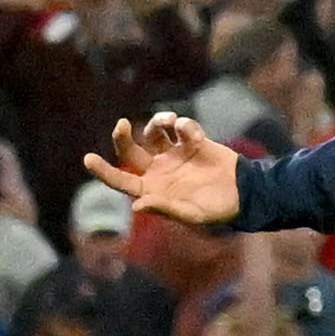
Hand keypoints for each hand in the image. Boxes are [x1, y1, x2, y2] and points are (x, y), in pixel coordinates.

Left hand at [87, 112, 241, 225]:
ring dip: (158, 123)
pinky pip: (183, 128)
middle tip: (123, 124)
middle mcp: (159, 170)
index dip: (103, 170)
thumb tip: (137, 206)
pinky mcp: (194, 142)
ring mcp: (175, 154)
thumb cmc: (217, 209)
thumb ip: (165, 208)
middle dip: (123, 137)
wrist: (246, 193)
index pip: (121, 179)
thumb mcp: (191, 214)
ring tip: (170, 121)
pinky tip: (195, 134)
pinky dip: (186, 126)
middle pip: (131, 151)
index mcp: (152, 188)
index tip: (88, 158)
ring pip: (154, 133)